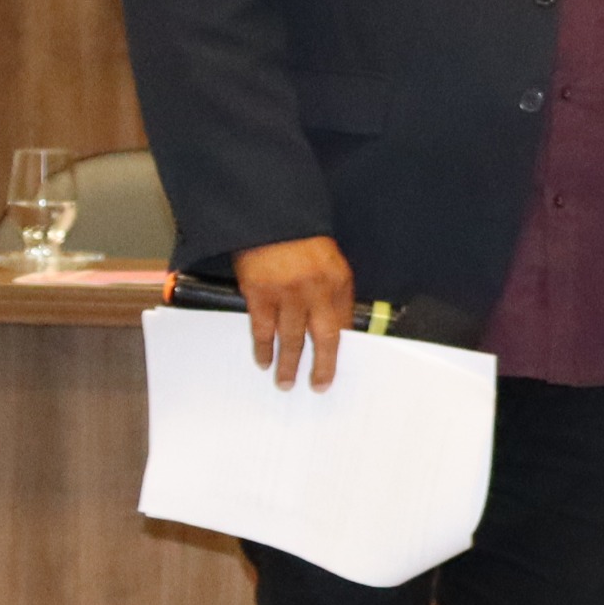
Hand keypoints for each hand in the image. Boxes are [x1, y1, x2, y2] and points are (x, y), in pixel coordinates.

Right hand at [235, 235, 352, 390]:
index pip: (344, 325)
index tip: (338, 367)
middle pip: (324, 339)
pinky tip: (263, 360)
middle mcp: (315, 291)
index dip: (341, 349)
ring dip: (288, 364)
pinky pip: (262, 329)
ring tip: (285, 383)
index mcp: (337, 282)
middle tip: (319, 386)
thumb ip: (335, 293)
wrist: (270, 218)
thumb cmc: (302, 240)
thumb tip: (338, 325)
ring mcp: (286, 294)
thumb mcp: (332, 263)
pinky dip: (263, 348)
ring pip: (291, 339)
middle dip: (323, 367)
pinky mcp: (259, 294)